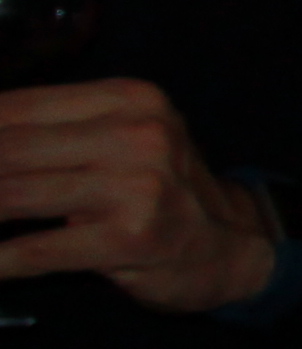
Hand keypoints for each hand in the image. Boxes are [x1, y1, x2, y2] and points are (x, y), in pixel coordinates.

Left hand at [0, 80, 279, 312]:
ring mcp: (137, 186)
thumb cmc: (159, 191)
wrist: (232, 245)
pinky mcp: (131, 238)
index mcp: (128, 99)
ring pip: (13, 195)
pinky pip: (37, 249)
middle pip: (7, 148)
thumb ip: (49, 135)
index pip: (16, 106)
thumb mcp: (119, 141)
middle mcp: (137, 133)